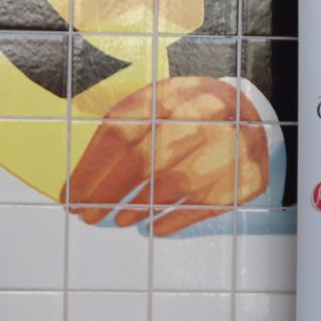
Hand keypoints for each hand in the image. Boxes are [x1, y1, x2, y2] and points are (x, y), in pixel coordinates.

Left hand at [69, 77, 273, 236]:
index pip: (120, 133)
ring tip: (119, 219)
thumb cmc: (187, 117)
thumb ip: (122, 133)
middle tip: (87, 215)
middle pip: (143, 160)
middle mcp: (200, 116)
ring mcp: (226, 146)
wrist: (249, 117)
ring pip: (172, 184)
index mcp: (170, 94)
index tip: (71, 196)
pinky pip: (200, 206)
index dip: (90, 169)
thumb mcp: (156, 107)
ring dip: (137, 207)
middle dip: (107, 193)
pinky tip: (152, 227)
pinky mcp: (242, 176)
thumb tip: (81, 180)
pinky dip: (172, 220)